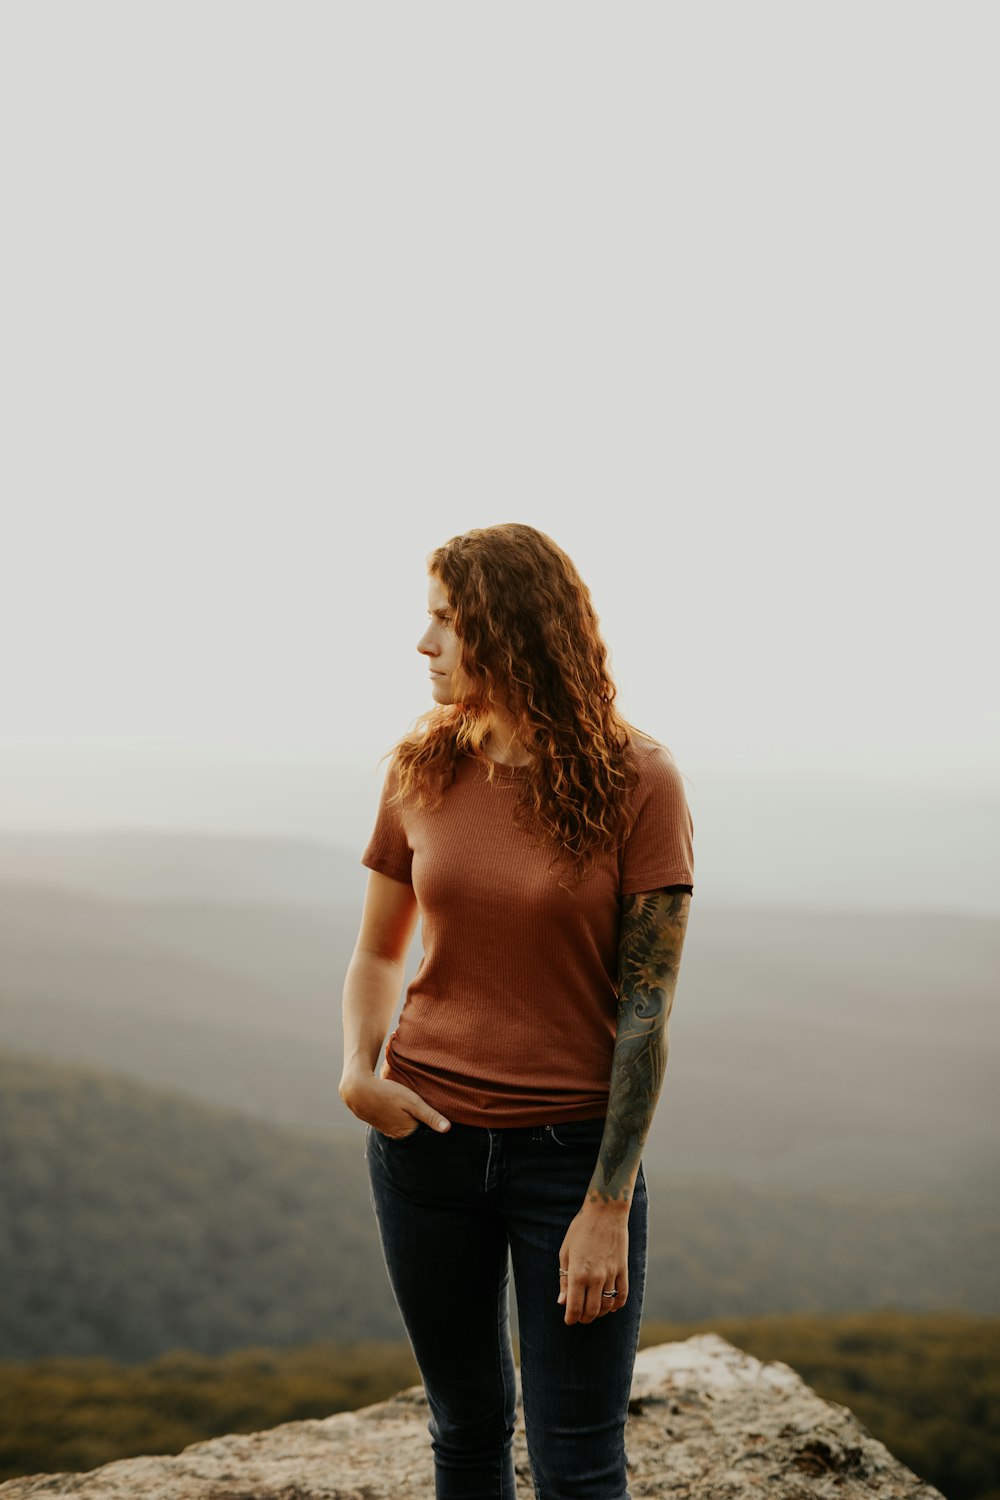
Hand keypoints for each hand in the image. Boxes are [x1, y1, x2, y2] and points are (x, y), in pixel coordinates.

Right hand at [339, 1069, 450, 1138]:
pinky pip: (396, 1124)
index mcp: (407, 1133)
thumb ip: (430, 1115)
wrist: (358, 1090)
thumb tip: (448, 1129)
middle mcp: (397, 1136)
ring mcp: (388, 1130)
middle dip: (424, 1129)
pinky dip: (401, 1120)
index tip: (444, 1128)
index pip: (426, 1136)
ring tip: (417, 1115)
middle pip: (416, 1135)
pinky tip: (402, 1112)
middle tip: (433, 1120)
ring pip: (405, 1129)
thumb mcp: (412, 1102)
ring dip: (412, 1123)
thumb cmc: (387, 1094)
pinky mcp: (381, 1123)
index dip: (434, 1130)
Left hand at [557, 1200, 628, 1325]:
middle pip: (592, 1311)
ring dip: (600, 1313)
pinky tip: (611, 1306)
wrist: (605, 1212)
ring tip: (593, 1311)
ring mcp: (611, 1274)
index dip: (571, 1318)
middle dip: (584, 1318)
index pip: (575, 1308)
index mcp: (578, 1273)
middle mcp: (596, 1277)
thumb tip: (562, 1302)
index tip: (568, 1320)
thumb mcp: (565, 1252)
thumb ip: (564, 1279)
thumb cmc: (580, 1230)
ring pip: (607, 1305)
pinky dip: (617, 1305)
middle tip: (579, 1317)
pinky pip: (623, 1295)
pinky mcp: (623, 1269)